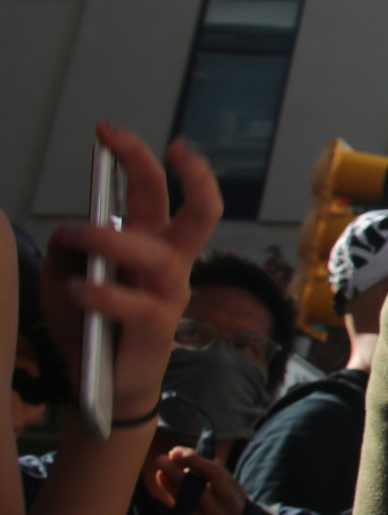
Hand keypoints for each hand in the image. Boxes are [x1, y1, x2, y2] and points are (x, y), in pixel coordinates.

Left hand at [44, 125, 223, 420]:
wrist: (104, 385)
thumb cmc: (92, 325)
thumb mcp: (68, 279)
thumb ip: (69, 251)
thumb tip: (73, 231)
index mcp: (152, 243)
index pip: (154, 192)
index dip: (137, 158)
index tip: (107, 130)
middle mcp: (171, 262)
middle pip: (192, 208)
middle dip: (155, 169)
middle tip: (119, 139)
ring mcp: (170, 294)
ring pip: (156, 254)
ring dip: (110, 237)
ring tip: (73, 233)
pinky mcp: (158, 328)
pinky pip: (135, 305)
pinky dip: (102, 294)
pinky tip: (77, 291)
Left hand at [157, 446, 247, 514]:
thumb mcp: (215, 507)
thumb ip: (200, 485)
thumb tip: (189, 461)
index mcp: (236, 497)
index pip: (219, 471)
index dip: (197, 458)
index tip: (178, 451)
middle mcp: (229, 505)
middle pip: (212, 475)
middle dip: (192, 460)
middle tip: (173, 452)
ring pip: (192, 489)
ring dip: (175, 474)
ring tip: (160, 461)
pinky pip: (180, 506)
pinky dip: (170, 490)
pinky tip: (160, 480)